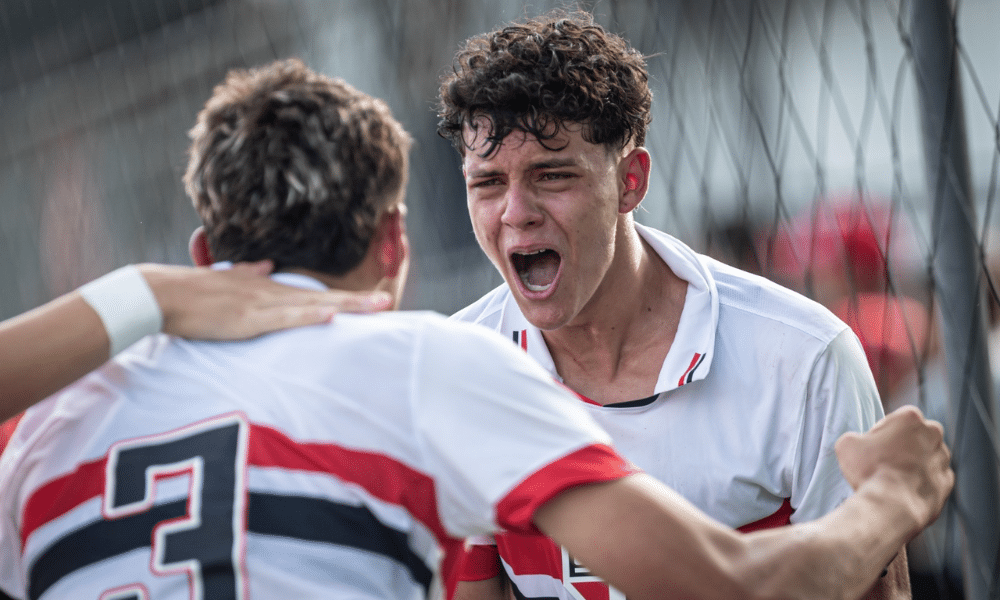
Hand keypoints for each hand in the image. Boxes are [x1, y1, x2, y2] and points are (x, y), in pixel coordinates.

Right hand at [138, 261, 391, 339]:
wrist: (163, 293)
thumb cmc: (193, 294)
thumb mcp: (228, 280)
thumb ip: (250, 273)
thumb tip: (267, 265)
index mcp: (269, 289)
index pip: (316, 295)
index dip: (345, 297)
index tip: (370, 300)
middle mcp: (273, 294)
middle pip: (324, 298)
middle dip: (358, 302)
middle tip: (389, 302)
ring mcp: (263, 305)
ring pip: (314, 306)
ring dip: (347, 307)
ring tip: (377, 306)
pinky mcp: (249, 319)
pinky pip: (285, 318)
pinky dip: (308, 317)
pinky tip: (330, 316)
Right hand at [835, 405, 953, 529]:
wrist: (890, 506)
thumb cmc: (869, 471)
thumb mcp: (846, 444)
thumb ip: (855, 437)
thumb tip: (857, 442)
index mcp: (910, 417)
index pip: (896, 419)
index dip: (882, 432)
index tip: (873, 446)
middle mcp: (933, 434)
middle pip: (917, 435)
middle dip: (904, 444)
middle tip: (884, 460)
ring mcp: (943, 459)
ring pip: (928, 456)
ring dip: (914, 463)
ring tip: (893, 479)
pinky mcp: (947, 481)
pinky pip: (933, 478)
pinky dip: (922, 482)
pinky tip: (904, 490)